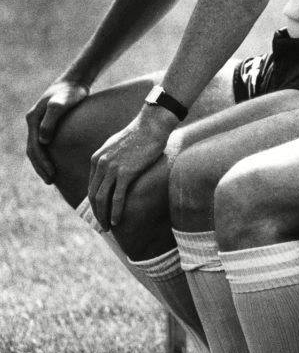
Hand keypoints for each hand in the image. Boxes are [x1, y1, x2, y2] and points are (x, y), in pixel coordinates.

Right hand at [26, 79, 89, 182]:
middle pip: (33, 150)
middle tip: (50, 181)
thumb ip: (51, 119)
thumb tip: (43, 140)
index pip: (34, 147)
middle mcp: (33, 121)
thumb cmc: (70, 92)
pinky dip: (47, 155)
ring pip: (36, 148)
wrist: (75, 81)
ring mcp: (39, 122)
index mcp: (33, 119)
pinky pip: (43, 143)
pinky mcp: (48, 123)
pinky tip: (57, 163)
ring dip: (42, 163)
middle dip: (40, 167)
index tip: (51, 175)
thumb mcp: (61, 104)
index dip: (42, 163)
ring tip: (52, 177)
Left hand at [88, 108, 175, 228]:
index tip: (100, 212)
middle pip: (93, 195)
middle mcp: (101, 164)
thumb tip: (112, 171)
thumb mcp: (117, 146)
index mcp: (97, 158)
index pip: (91, 186)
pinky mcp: (126, 172)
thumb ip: (111, 159)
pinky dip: (116, 211)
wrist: (151, 125)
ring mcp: (112, 168)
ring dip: (104, 216)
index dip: (94, 203)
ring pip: (102, 199)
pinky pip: (117, 197)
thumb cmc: (140, 135)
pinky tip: (117, 221)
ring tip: (109, 227)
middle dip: (97, 213)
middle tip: (102, 225)